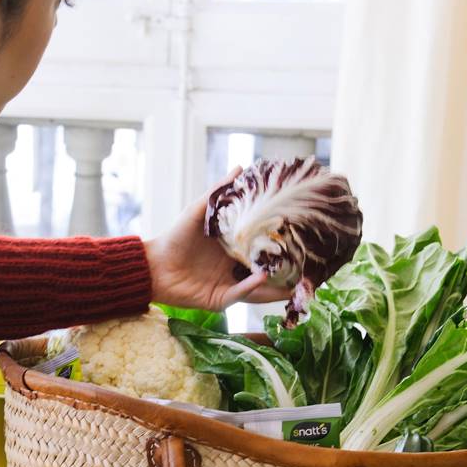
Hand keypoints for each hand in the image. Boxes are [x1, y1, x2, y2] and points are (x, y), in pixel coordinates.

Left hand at [143, 168, 291, 311]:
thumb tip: (241, 167)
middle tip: (312, 263)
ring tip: (300, 281)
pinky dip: (251, 287)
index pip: (264, 247)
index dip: (282, 244)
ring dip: (278, 286)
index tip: (304, 236)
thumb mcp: (199, 211)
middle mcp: (236, 268)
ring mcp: (230, 285)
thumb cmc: (176, 236)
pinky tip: (262, 278)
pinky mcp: (220, 299)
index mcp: (235, 248)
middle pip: (268, 270)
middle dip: (289, 270)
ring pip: (260, 288)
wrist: (153, 264)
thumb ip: (219, 192)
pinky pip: (240, 294)